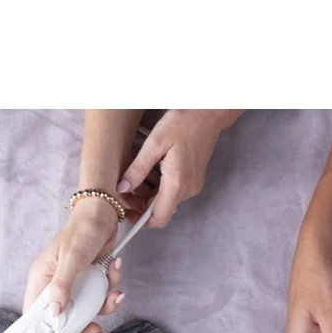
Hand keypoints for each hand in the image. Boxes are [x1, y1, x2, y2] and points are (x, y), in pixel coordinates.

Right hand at [23, 198, 123, 332]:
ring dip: (102, 304)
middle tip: (95, 326)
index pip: (35, 312)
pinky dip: (110, 289)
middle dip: (83, 321)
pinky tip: (114, 270)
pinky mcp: (90, 282)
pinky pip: (99, 297)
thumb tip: (55, 312)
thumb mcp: (71, 258)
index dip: (43, 329)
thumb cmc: (82, 230)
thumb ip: (62, 286)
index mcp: (42, 278)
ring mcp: (74, 284)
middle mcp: (56, 284)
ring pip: (85, 309)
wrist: (104, 214)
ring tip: (113, 291)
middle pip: (63, 317)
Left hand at [119, 110, 239, 227]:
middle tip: (125, 187)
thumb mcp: (154, 143)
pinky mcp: (193, 180)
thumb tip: (122, 189)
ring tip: (136, 174)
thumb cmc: (183, 122)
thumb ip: (137, 169)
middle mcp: (187, 190)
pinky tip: (150, 169)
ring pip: (164, 200)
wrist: (208, 112)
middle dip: (140, 203)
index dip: (140, 220)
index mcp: (177, 184)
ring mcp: (192, 186)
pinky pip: (172, 191)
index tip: (126, 209)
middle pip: (159, 210)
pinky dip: (158, 186)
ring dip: (147, 193)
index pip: (158, 218)